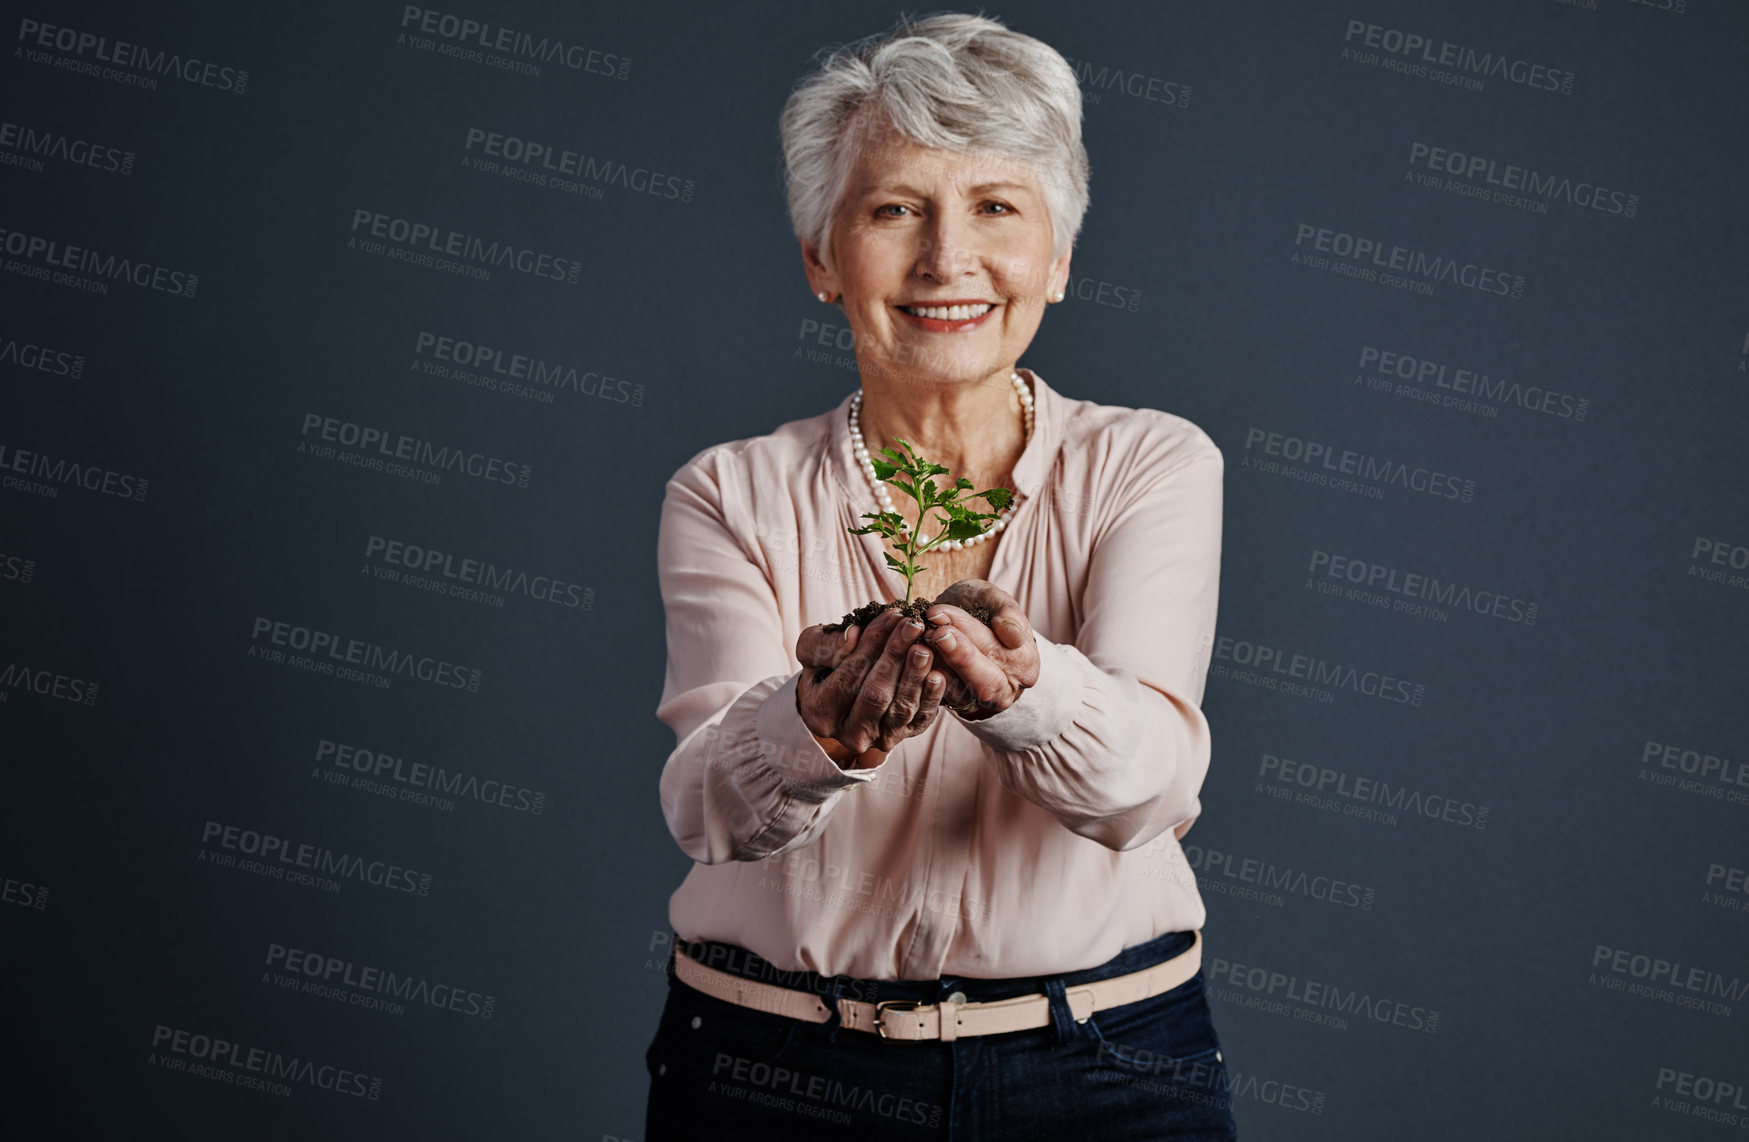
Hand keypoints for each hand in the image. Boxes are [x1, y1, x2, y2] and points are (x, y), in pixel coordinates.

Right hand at [794, 609, 947, 762]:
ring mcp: (879, 739)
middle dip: (895, 655)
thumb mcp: (812, 649)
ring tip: (925, 646)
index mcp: (820, 714)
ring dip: (915, 675)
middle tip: (913, 625)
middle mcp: (850, 734)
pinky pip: (921, 719)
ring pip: (900, 709)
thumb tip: (853, 636)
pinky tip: (938, 674)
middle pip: (876, 694)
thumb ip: (825, 644)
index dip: (870, 645)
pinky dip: (931, 697)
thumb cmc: (826, 665)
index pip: (848, 677)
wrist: (841, 692)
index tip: (890, 616)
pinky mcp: (905, 736)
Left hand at [921, 580, 1039, 719]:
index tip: (940, 614)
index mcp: (1024, 665)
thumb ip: (1008, 612)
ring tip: (918, 638)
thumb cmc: (982, 608)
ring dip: (935, 665)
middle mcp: (1004, 691)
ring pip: (958, 693)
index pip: (999, 651)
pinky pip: (938, 698)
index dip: (968, 632)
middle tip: (934, 633)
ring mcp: (978, 703)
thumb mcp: (995, 599)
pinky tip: (910, 654)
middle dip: (958, 657)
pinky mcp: (953, 706)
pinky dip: (923, 676)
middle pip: (985, 683)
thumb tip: (1012, 636)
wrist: (962, 622)